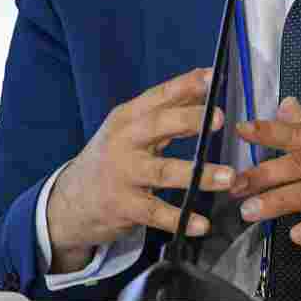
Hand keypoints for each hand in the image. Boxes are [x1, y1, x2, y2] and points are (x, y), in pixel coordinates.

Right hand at [45, 67, 233, 271]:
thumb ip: (166, 111)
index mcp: (127, 117)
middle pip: (158, 125)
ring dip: (199, 174)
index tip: (212, 77)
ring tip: (229, 177)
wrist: (71, 200)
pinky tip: (202, 224)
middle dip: (190, 119)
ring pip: (164, 172)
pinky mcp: (124, 206)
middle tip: (221, 118)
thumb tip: (205, 87)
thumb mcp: (130, 130)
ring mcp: (123, 174)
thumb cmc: (112, 158)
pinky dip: (181, 219)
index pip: (158, 96)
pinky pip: (156, 213)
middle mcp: (123, 142)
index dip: (186, 85)